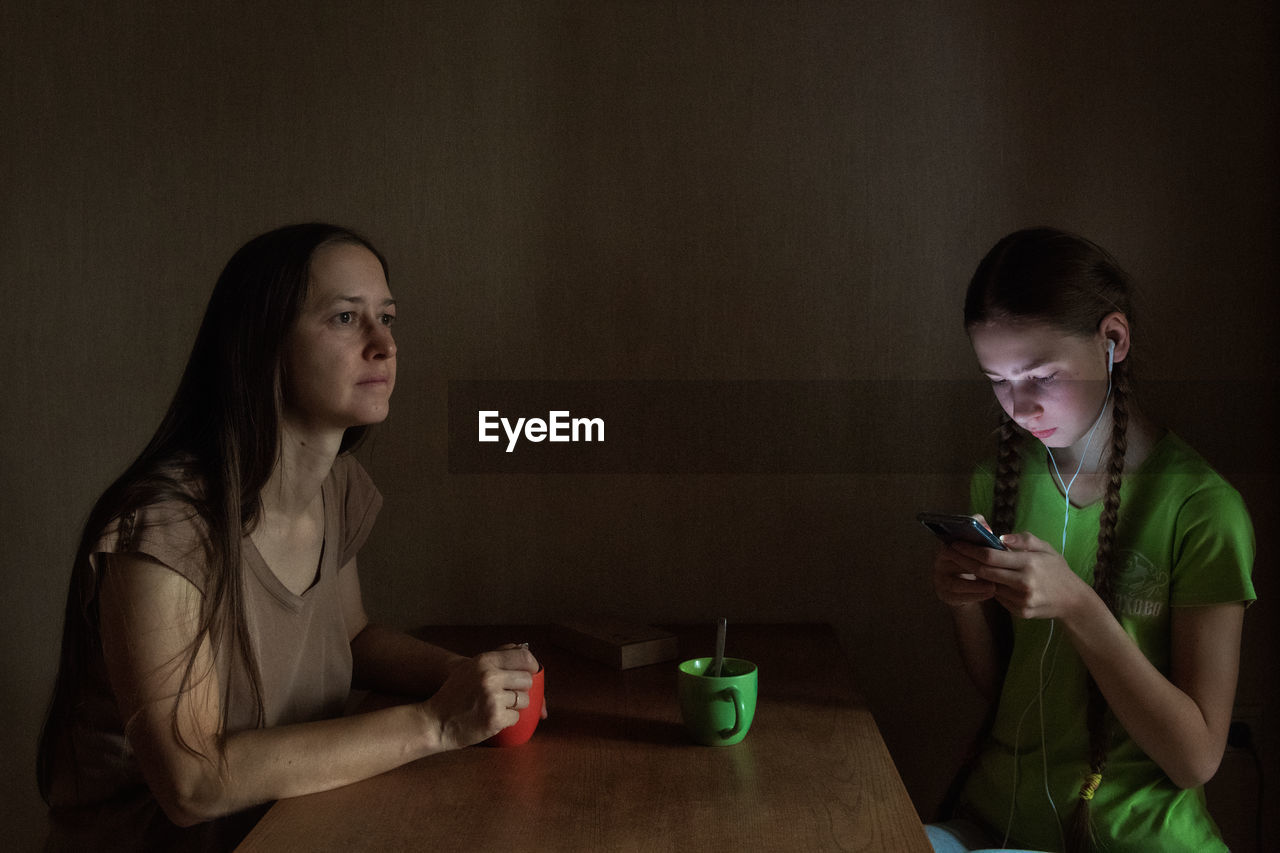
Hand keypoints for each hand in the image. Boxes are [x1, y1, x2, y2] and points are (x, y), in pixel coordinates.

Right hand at [421, 646, 539, 750]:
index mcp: (484, 661)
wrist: (436, 722)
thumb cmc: (454, 695)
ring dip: (515, 706)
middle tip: (507, 694)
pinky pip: (516, 717)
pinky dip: (507, 720)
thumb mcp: (470, 667)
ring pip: (524, 700)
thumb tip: (523, 648)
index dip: (532, 666)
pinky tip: (492, 718)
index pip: (523, 658)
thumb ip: (496, 656)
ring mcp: (493, 698)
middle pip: (527, 680)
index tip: (532, 672)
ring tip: (497, 706)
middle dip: (521, 689)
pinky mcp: (495, 719)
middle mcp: (490, 677)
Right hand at [932, 514, 997, 607]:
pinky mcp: (945, 595)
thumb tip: (986, 527)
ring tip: (993, 586)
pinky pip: (958, 597)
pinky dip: (975, 595)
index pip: (953, 541)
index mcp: (947, 546)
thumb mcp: (979, 548)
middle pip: (954, 562)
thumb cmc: (976, 563)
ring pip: (956, 583)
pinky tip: (990, 593)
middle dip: (974, 565)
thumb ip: (981, 533)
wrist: (968, 589)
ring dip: (975, 585)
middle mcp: (940, 562)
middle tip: (993, 569)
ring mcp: (940, 580)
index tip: (988, 547)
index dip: (970, 544)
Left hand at [959, 530, 1093, 620]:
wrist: (1073, 601)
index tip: (956, 543)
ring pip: (990, 585)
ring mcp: (1021, 600)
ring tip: (964, 563)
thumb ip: (1023, 540)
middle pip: (984, 571)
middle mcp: (1023, 583)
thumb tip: (1000, 537)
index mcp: (1029, 563)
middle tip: (950, 552)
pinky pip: (999, 597)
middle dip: (964, 561)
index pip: (991, 556)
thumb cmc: (1057, 570)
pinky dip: (991, 587)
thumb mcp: (1046, 548)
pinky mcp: (1020, 612)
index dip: (970, 550)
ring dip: (977, 575)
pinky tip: (986, 579)